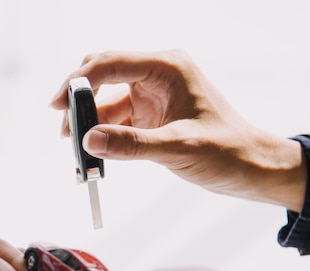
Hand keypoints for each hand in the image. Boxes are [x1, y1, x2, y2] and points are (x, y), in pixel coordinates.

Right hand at [50, 49, 305, 211]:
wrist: (253, 168)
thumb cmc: (228, 151)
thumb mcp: (177, 147)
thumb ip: (131, 144)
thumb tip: (88, 142)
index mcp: (166, 68)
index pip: (109, 63)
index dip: (78, 82)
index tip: (56, 105)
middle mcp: (157, 75)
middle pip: (102, 77)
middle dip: (80, 102)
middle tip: (65, 131)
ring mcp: (153, 96)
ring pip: (107, 103)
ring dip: (90, 125)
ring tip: (78, 152)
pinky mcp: (152, 116)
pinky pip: (118, 121)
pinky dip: (104, 137)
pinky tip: (95, 155)